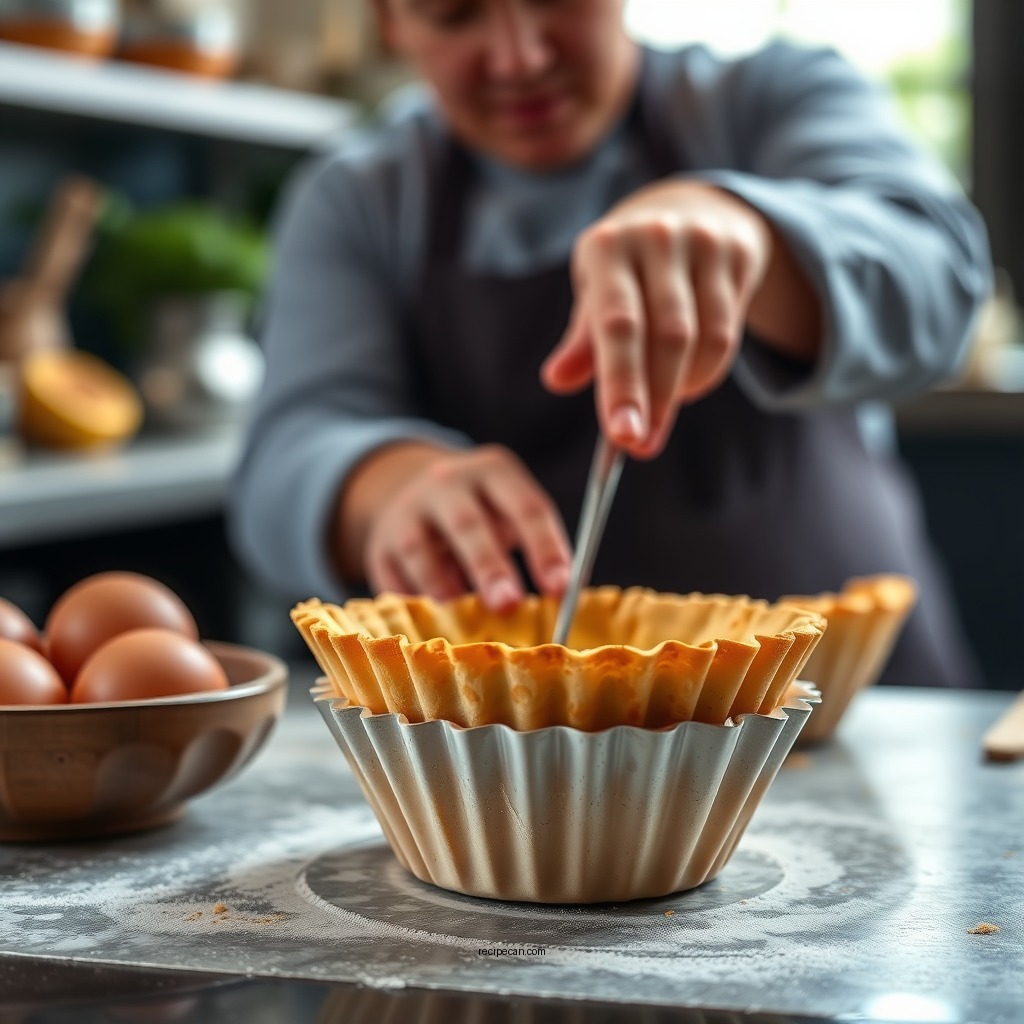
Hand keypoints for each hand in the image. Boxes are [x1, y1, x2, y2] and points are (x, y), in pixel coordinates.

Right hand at [361, 444, 571, 609]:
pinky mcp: (379, 544)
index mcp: (493, 471)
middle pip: (467, 524)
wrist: (414, 492)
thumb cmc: (483, 513)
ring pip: (421, 549)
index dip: (544, 547)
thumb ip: (536, 545)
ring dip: (443, 585)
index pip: (525, 506)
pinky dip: (413, 599)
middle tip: (508, 604)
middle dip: (489, 567)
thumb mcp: (511, 511)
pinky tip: (432, 618)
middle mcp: (446, 483)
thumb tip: (563, 600)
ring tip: (464, 614)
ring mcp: (406, 511)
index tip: (560, 588)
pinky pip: (393, 576)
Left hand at [541, 180, 774, 458]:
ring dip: (683, 390)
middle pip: (668, 335)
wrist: (688, 210)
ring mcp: (703, 242)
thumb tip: (558, 380)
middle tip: (643, 446)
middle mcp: (656, 238)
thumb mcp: (594, 294)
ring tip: (660, 416)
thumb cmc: (626, 271)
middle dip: (655, 400)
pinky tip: (687, 385)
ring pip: (706, 338)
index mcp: (607, 248)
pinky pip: (730, 331)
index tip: (622, 436)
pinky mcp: (739, 254)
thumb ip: (581, 340)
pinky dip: (707, 372)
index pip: (617, 325)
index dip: (621, 384)